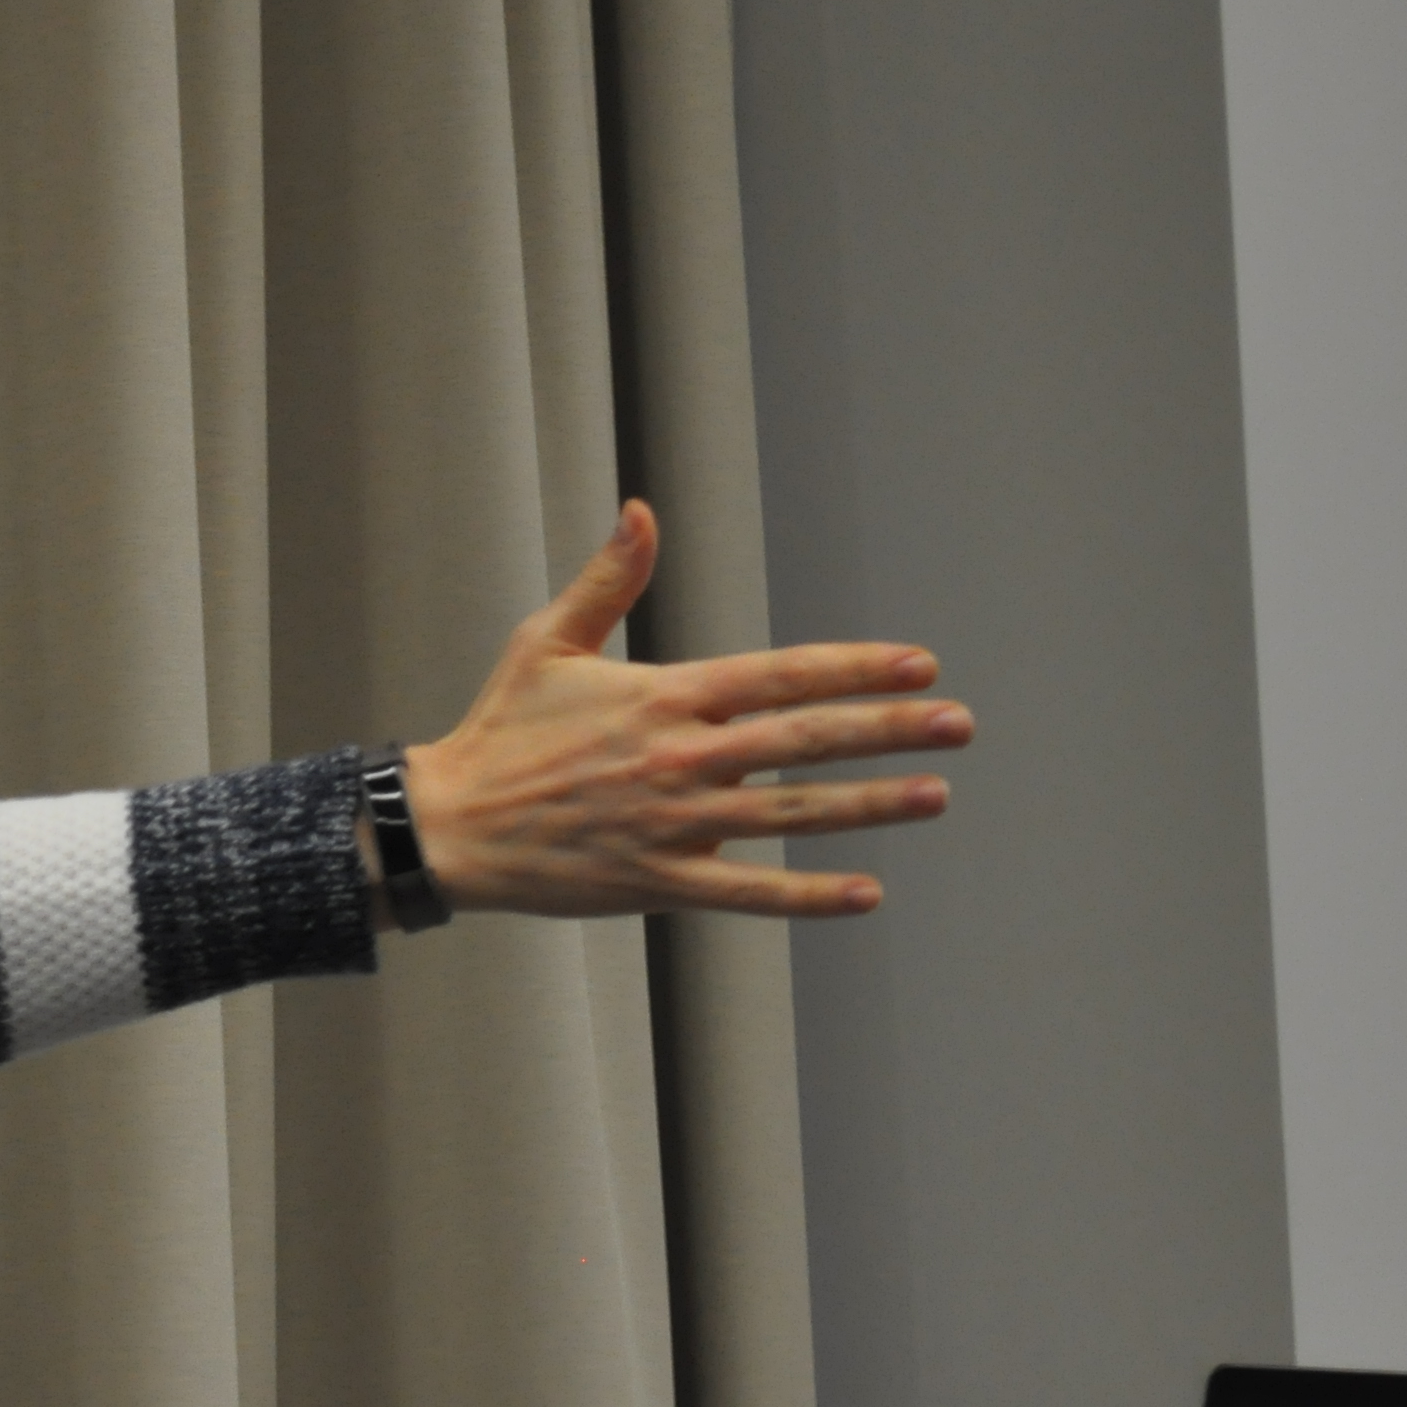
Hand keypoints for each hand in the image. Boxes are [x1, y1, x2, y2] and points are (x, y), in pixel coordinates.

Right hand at [401, 499, 968, 920]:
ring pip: (792, 814)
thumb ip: (607, 581)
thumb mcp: (545, 643)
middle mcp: (679, 757)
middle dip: (891, 730)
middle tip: (959, 724)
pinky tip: (867, 894)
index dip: (856, 669)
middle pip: (805, 739)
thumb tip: (640, 510)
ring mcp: (673, 823)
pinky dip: (809, 895)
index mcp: (662, 696)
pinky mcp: (657, 881)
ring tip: (936, 795)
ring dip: (870, 804)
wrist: (447, 825)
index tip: (919, 664)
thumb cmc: (499, 731)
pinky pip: (748, 893)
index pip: (781, 675)